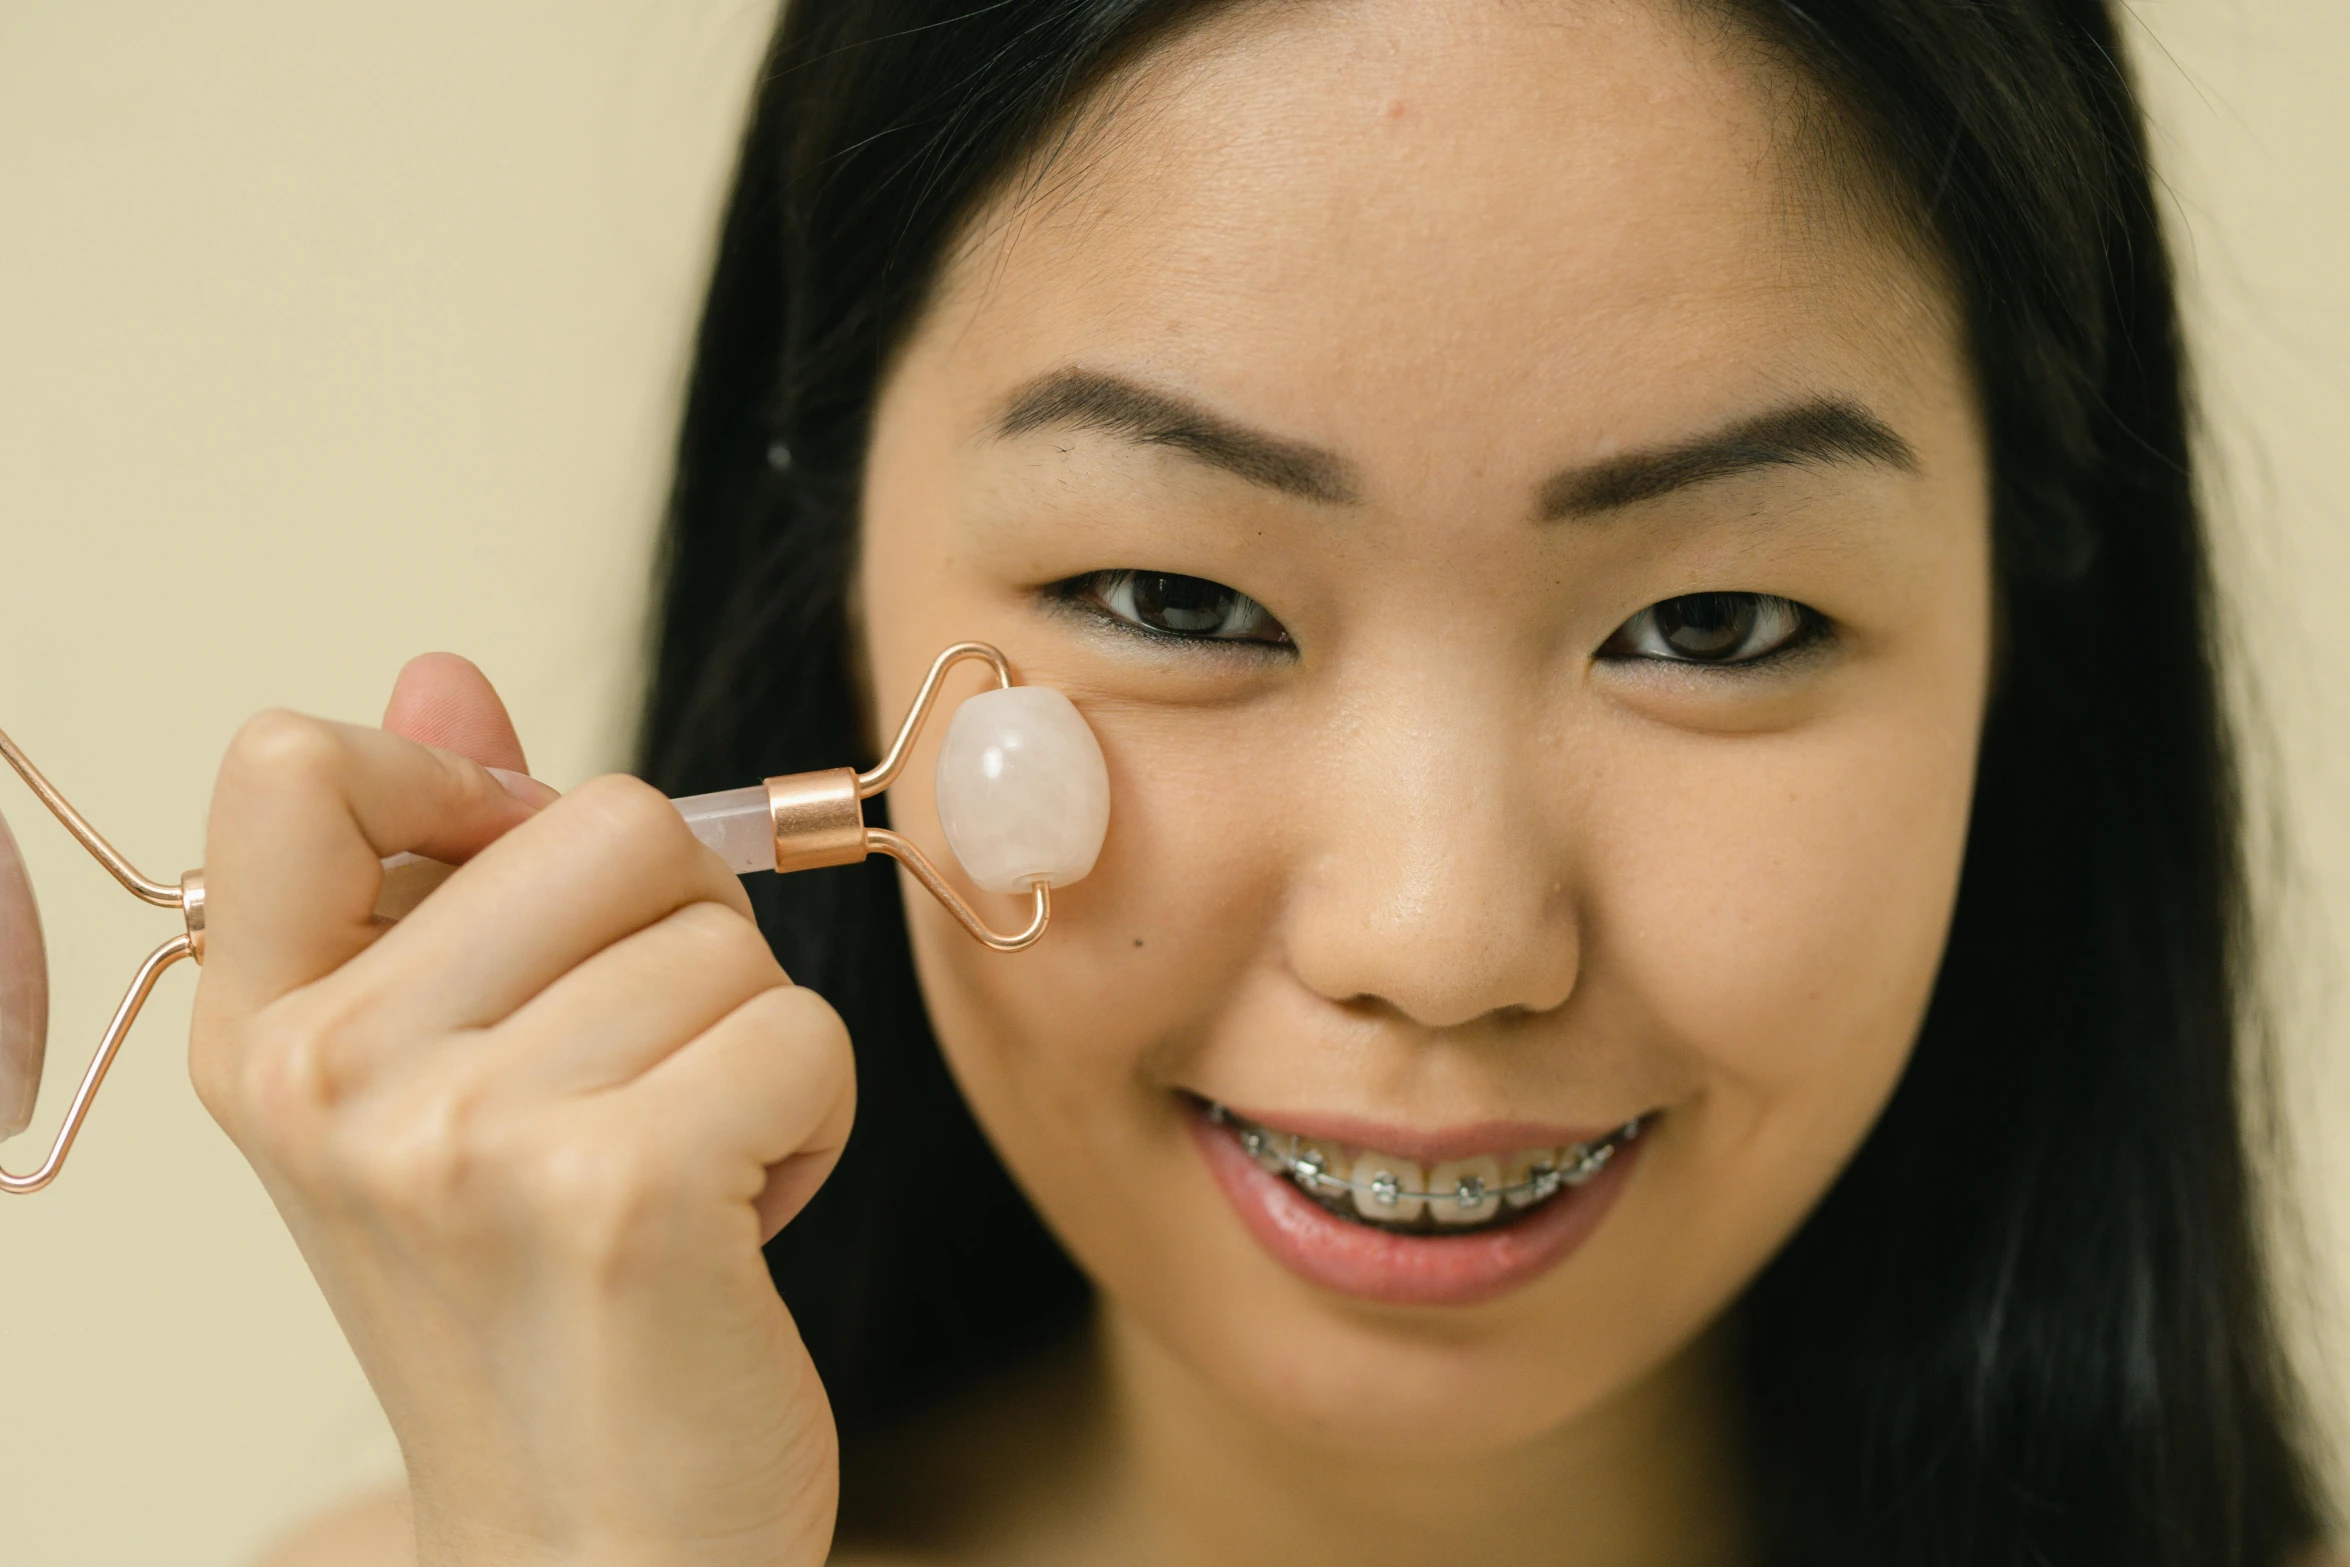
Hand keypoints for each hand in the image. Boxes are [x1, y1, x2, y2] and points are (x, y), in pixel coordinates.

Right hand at [189, 654, 849, 1565]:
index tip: (516, 871)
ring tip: (682, 1176)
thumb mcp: (440, 1093)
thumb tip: (449, 675)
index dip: (448, 773)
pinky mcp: (623, 1190)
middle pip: (611, 820)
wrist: (592, 1551)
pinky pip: (800, 1033)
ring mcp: (470, 1136)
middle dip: (678, 937)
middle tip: (638, 1084)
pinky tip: (741, 1221)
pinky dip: (812, 1118)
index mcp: (271, 1038)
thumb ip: (439, 876)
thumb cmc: (540, 1312)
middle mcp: (339, 1079)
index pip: (290, 763)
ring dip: (750, 1046)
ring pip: (726, 936)